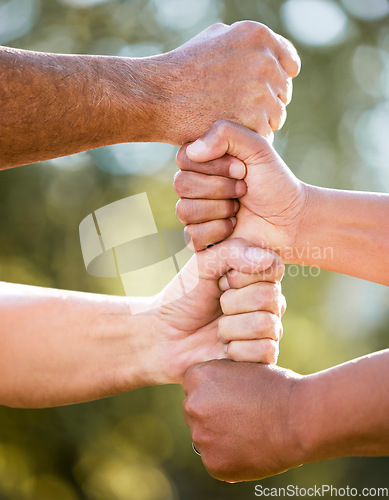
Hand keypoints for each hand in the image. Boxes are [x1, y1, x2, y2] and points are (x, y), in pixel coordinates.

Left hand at [152, 239, 284, 383]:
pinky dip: (237, 349)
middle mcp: (269, 301)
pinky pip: (266, 350)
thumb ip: (232, 252)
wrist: (164, 336)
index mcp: (258, 274)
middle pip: (269, 297)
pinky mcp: (264, 357)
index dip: (241, 276)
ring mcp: (269, 329)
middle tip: (217, 306)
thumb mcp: (201, 264)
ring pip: (266, 324)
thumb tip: (266, 259)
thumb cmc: (184, 296)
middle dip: (231, 303)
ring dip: (230, 328)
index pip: (273, 267)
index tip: (220, 281)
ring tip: (218, 330)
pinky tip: (225, 348)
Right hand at [160, 21, 299, 144]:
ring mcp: (261, 92)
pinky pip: (265, 134)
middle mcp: (264, 61)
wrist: (157, 97)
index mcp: (258, 36)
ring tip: (234, 125)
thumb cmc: (179, 69)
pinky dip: (250, 138)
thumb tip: (263, 47)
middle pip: (282, 91)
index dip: (276, 79)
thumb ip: (243, 42)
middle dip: (266, 102)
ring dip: (260, 122)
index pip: (289, 63)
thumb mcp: (212, 39)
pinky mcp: (254, 122)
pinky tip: (232, 136)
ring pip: (277, 115)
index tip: (260, 91)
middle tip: (241, 112)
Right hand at [175, 121, 307, 257]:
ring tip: (238, 209)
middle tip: (244, 190)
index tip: (242, 169)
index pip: (185, 158)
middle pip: (182, 185)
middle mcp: (194, 186)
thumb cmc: (273, 182)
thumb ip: (226, 133)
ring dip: (219, 209)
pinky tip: (233, 226)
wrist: (289, 219)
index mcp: (203, 161)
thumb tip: (193, 151)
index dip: (214, 165)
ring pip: (185, 210)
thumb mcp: (257, 148)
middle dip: (220, 188)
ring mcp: (195, 213)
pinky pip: (193, 235)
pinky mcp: (199, 238)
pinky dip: (219, 230)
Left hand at [183, 359, 302, 481]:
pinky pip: (216, 460)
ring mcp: (201, 437)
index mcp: (197, 378)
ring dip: (220, 436)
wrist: (297, 418)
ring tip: (250, 431)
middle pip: (195, 411)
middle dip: (212, 413)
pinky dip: (230, 457)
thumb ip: (219, 378)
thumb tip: (208, 390)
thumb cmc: (276, 387)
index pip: (194, 384)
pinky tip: (251, 448)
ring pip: (205, 437)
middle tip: (241, 415)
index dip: (214, 389)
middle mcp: (192, 406)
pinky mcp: (213, 464)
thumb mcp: (241, 368)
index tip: (233, 394)